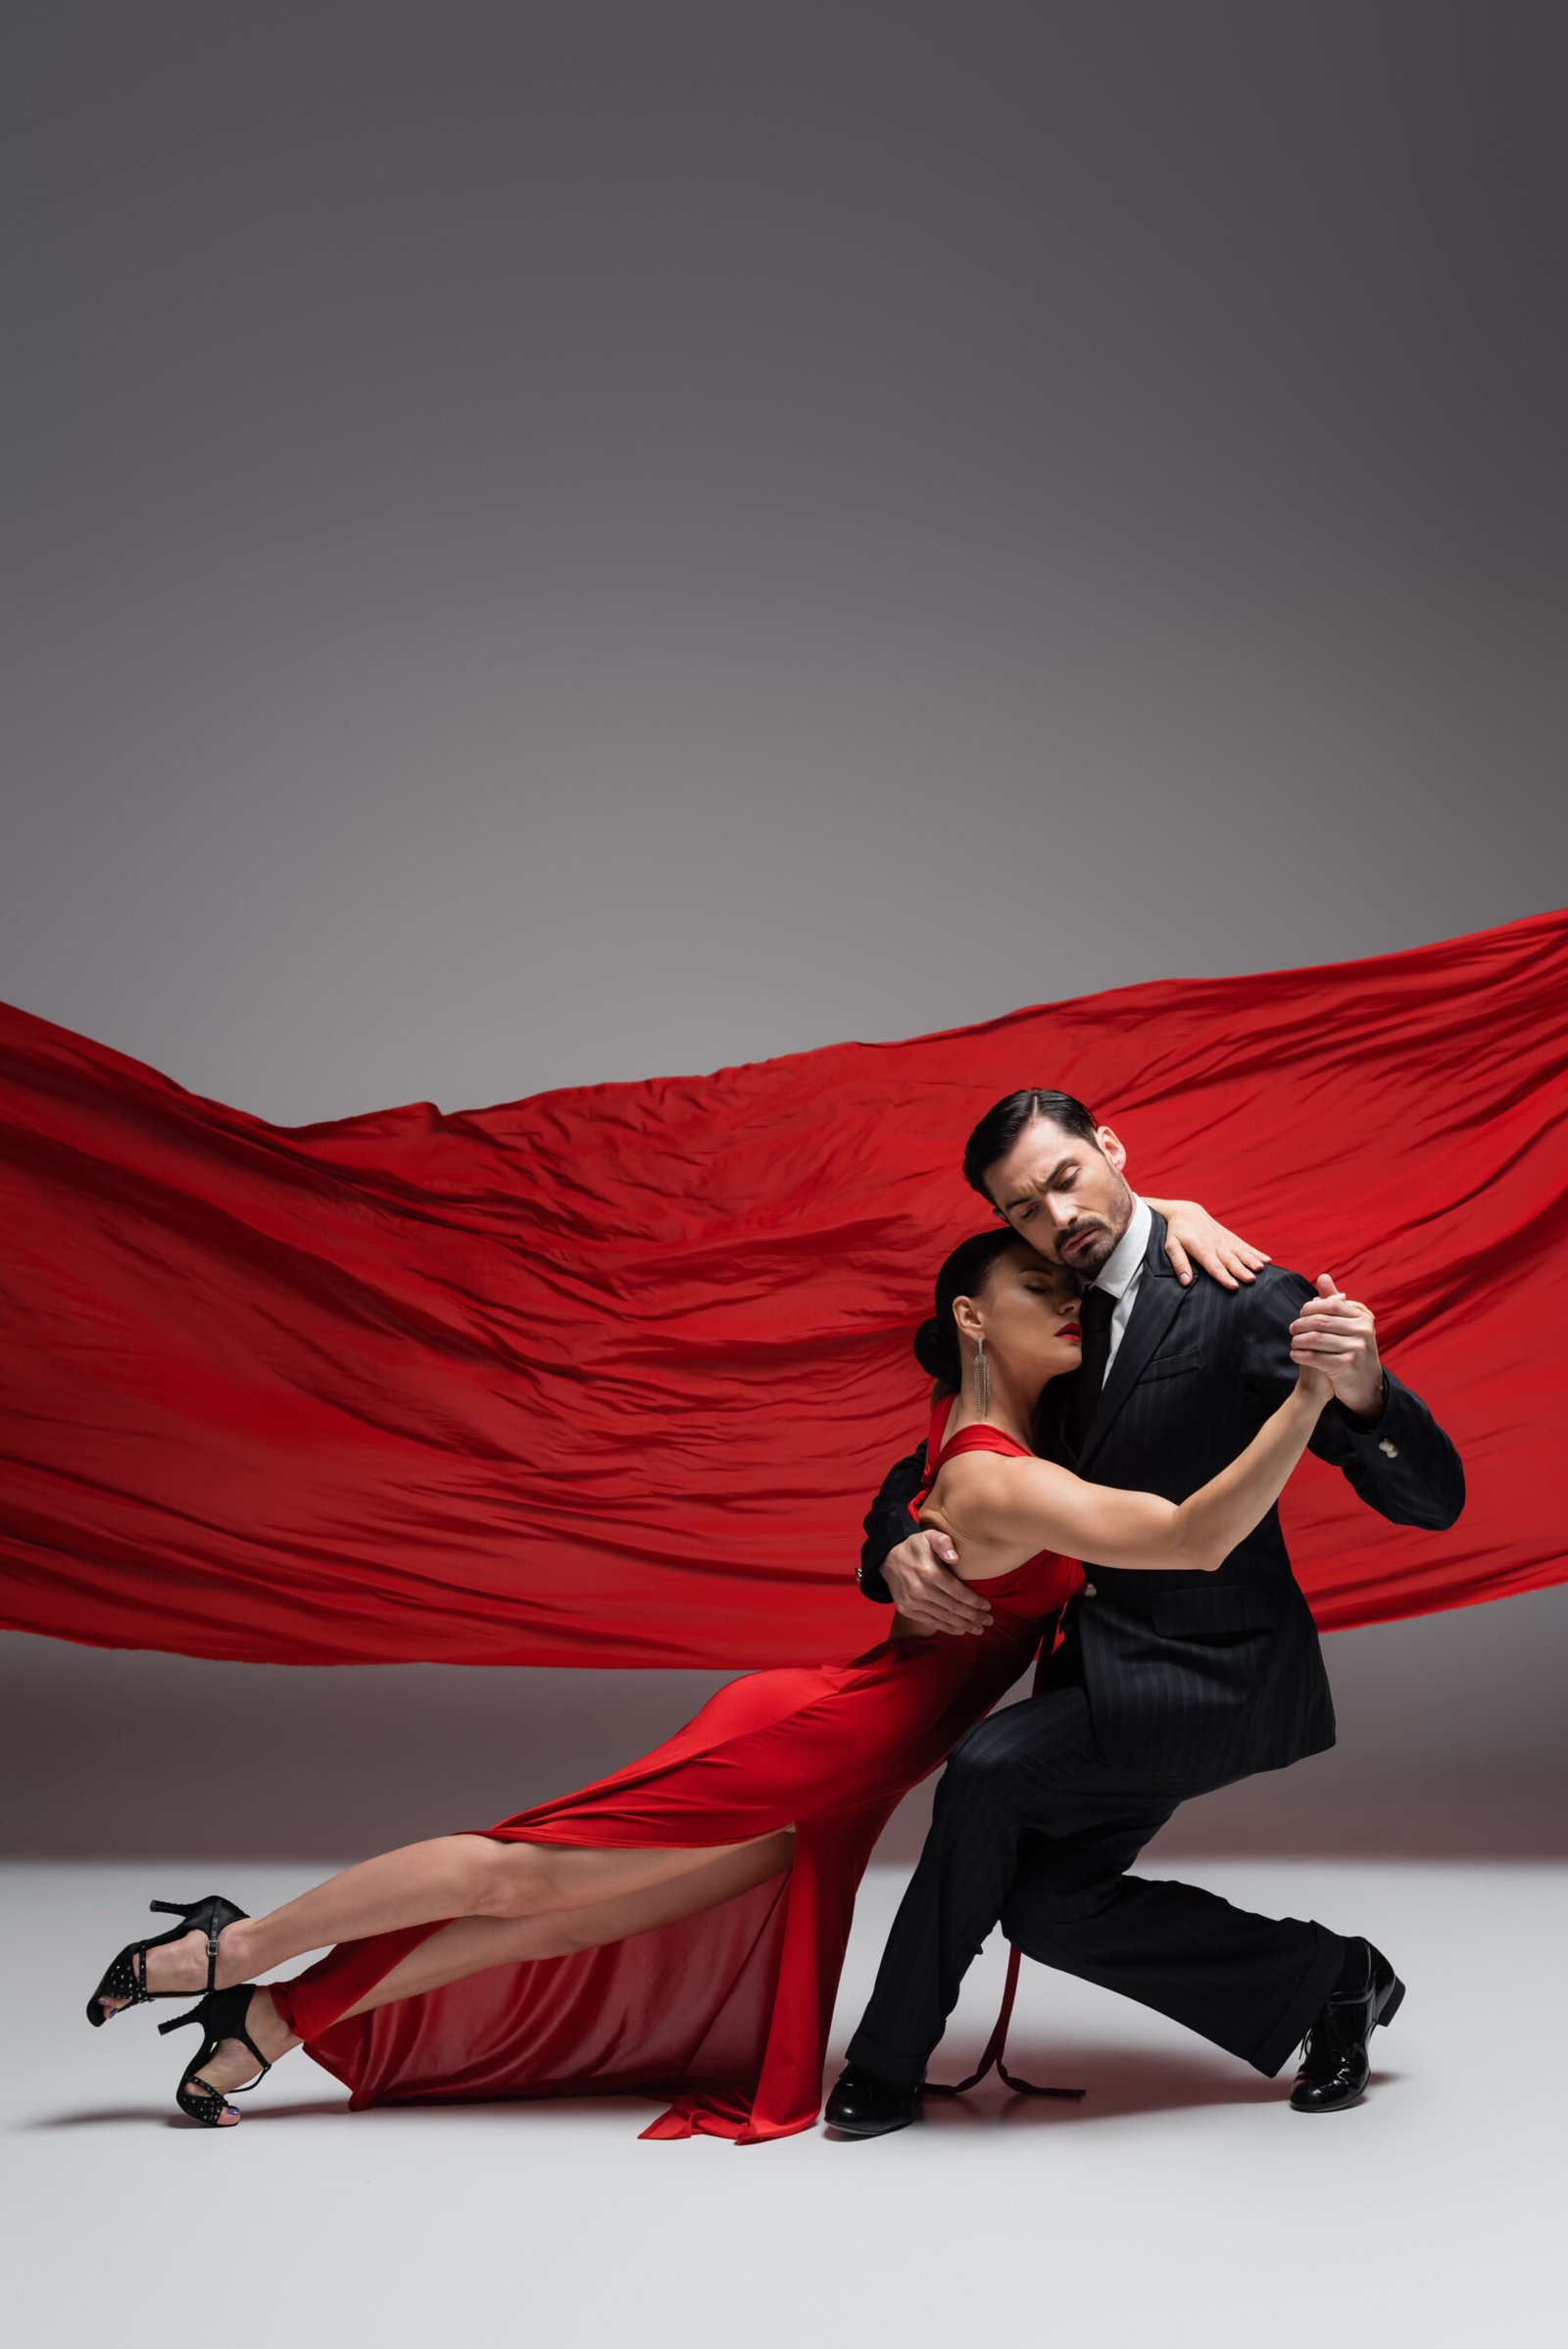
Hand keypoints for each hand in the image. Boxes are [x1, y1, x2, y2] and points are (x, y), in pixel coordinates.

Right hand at [880, 1530, 992, 1636]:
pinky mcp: (906, 1609)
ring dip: (964, 1625)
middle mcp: (920, 1590)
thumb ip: (943, 1542)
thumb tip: (955, 1557)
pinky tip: (961, 1630)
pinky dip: (948, 1628)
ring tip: (979, 1629)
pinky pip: (931, 1621)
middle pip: (953, 1608)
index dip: (974, 1601)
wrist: (887, 1557)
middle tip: (989, 1620)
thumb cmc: (915, 1546)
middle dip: (974, 1616)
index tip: (988, 1607)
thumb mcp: (929, 1536)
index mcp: (929, 1572)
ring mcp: (912, 1602)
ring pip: (944, 1618)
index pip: (958, 1592)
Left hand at [1150, 1197, 1271, 1289]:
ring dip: (1251, 1260)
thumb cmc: (1177, 1232)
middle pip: (1230, 1260)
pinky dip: (1256, 1253)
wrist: (1186, 1211)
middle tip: (1251, 1279)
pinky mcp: (1230, 1237)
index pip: (1214, 1265)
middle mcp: (1215, 1244)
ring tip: (1261, 1268)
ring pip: (1240, 1251)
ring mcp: (1225, 1239)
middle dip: (1241, 1270)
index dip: (1224, 1276)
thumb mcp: (1171, 1246)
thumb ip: (1179, 1263)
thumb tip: (1185, 1281)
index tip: (1234, 1285)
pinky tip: (1267, 1260)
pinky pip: (1245, 1245)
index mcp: (1201, 1248)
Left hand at [1289, 1274, 1383, 1416]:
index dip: (1311, 1307)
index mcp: (1364, 1317)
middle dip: (1301, 1324)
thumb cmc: (1353, 1349)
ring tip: (1293, 1343)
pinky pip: (1315, 1356)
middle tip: (1292, 1329)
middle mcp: (1364, 1331)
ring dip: (1298, 1340)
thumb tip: (1322, 1276)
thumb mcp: (1349, 1324)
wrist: (1366, 1385)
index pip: (1331, 1304)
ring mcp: (1357, 1349)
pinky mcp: (1347, 1366)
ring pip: (1315, 1339)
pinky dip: (1300, 1355)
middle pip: (1321, 1321)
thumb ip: (1335, 1301)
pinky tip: (1295, 1355)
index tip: (1301, 1315)